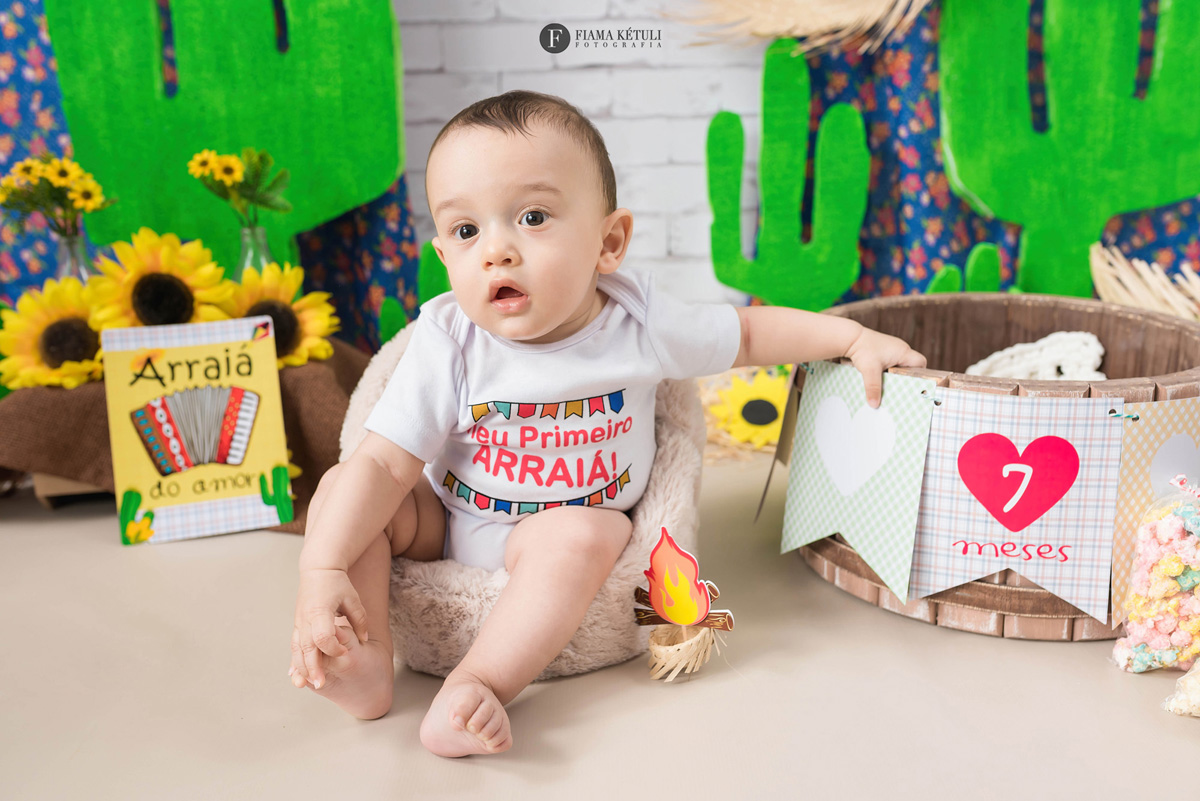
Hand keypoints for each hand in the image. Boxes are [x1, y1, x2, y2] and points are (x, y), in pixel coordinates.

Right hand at [290, 567, 368, 688]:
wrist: (318, 569)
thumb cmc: (337, 583)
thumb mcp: (353, 599)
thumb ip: (359, 619)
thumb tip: (364, 639)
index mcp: (320, 611)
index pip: (322, 636)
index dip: (333, 648)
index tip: (344, 653)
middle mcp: (306, 618)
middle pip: (306, 647)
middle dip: (312, 668)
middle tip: (321, 684)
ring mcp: (299, 622)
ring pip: (296, 649)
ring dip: (302, 668)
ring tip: (310, 685)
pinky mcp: (297, 625)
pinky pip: (294, 646)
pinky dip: (296, 661)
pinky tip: (299, 676)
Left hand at [844, 328, 926, 408]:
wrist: (850, 337)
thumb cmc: (862, 349)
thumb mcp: (869, 371)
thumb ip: (873, 388)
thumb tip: (874, 405)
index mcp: (903, 351)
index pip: (921, 362)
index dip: (920, 374)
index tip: (912, 384)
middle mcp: (900, 348)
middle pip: (911, 365)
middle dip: (905, 377)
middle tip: (899, 388)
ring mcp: (892, 348)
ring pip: (900, 364)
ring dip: (895, 374)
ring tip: (888, 384)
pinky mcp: (883, 349)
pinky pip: (891, 362)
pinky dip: (887, 370)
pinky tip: (879, 377)